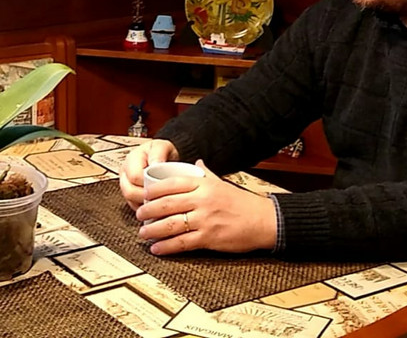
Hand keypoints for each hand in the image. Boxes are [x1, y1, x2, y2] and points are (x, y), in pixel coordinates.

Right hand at [119, 139, 178, 210]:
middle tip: (161, 196)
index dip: (147, 183)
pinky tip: (155, 204)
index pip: (134, 177)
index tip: (160, 185)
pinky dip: (144, 207)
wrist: (163, 155)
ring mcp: (126, 185)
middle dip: (146, 196)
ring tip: (159, 200)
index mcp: (131, 160)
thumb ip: (158, 154)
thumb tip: (155, 165)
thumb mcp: (162, 147)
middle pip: (129, 191)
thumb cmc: (161, 151)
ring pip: (130, 201)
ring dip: (145, 202)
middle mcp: (125, 174)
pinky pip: (134, 205)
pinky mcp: (130, 195)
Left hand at [137, 160, 276, 254]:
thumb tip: (195, 163)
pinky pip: (182, 243)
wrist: (262, 220)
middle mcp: (203, 200)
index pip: (173, 183)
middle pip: (168, 203)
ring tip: (143, 233)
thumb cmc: (242, 202)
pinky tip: (157, 248)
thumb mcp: (222, 183)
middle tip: (139, 214)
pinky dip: (166, 247)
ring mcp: (205, 219)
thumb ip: (206, 174)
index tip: (145, 194)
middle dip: (149, 210)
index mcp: (205, 185)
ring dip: (153, 230)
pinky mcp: (209, 238)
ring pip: (171, 224)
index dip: (155, 189)